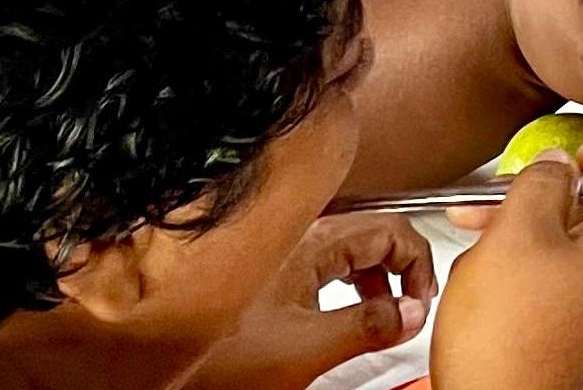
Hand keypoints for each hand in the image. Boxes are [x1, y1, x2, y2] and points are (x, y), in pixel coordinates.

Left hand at [181, 215, 435, 389]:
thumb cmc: (220, 354)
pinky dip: (349, 284)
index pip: (393, 229)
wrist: (160, 354)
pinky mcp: (269, 273)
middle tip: (412, 305)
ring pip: (349, 249)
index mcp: (313, 243)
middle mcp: (299, 238)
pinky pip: (326, 265)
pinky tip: (342, 311)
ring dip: (377, 277)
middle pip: (375, 233)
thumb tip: (413, 312)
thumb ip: (367, 326)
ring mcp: (283, 253)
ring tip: (383, 310)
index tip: (422, 300)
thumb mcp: (306, 347)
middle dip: (403, 267)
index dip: (419, 262)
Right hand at [431, 131, 582, 389]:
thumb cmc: (512, 347)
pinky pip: (571, 278)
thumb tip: (557, 163)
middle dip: (563, 188)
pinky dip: (534, 261)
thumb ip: (542, 182)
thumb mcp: (516, 236)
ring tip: (483, 229)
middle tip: (514, 189)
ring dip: (537, 224)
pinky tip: (488, 271)